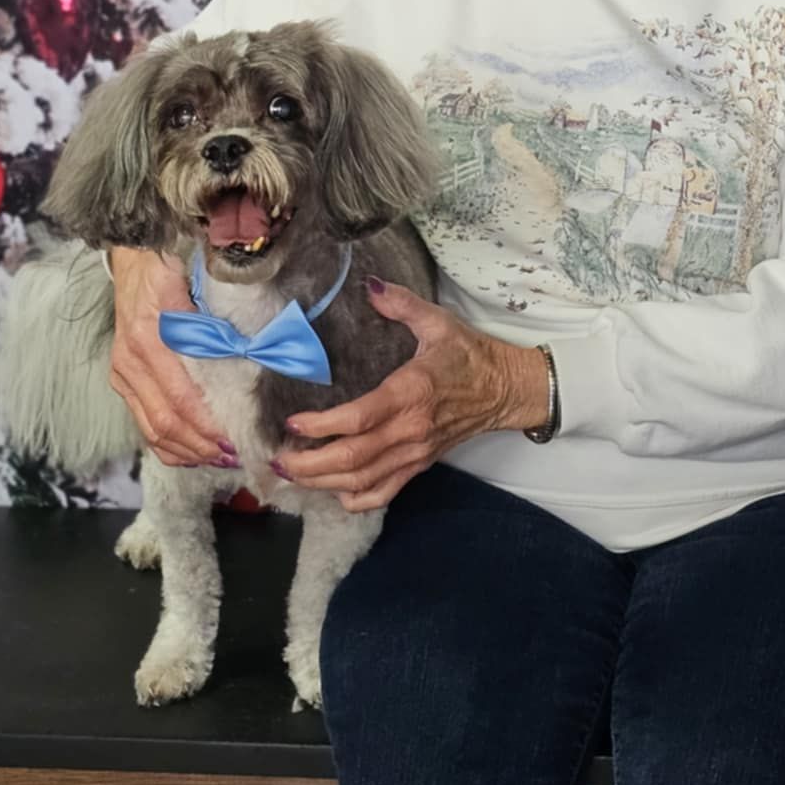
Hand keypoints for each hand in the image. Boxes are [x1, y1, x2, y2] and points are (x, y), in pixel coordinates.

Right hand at [109, 246, 238, 470]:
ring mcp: (123, 373)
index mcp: (150, 336)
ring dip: (188, 450)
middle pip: (166, 421)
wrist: (131, 258)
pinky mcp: (121, 380)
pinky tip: (194, 451)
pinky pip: (143, 424)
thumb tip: (249, 355)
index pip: (182, 397)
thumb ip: (215, 321)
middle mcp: (131, 360)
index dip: (209, 425)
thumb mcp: (193, 283)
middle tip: (236, 454)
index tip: (237, 437)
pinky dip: (168, 445)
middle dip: (203, 445)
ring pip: (152, 430)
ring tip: (221, 457)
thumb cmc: (168, 268)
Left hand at [277, 277, 551, 511]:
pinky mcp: (420, 465)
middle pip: (353, 458)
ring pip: (364, 481)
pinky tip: (334, 492)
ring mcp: (416, 453)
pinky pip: (386, 493)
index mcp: (412, 392)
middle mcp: (411, 429)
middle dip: (310, 464)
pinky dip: (357, 499)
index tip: (292, 423)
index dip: (322, 426)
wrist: (506, 389)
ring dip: (323, 483)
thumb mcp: (438, 321)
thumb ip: (402, 304)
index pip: (360, 418)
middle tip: (277, 458)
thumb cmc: (469, 354)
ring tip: (291, 475)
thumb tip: (370, 285)